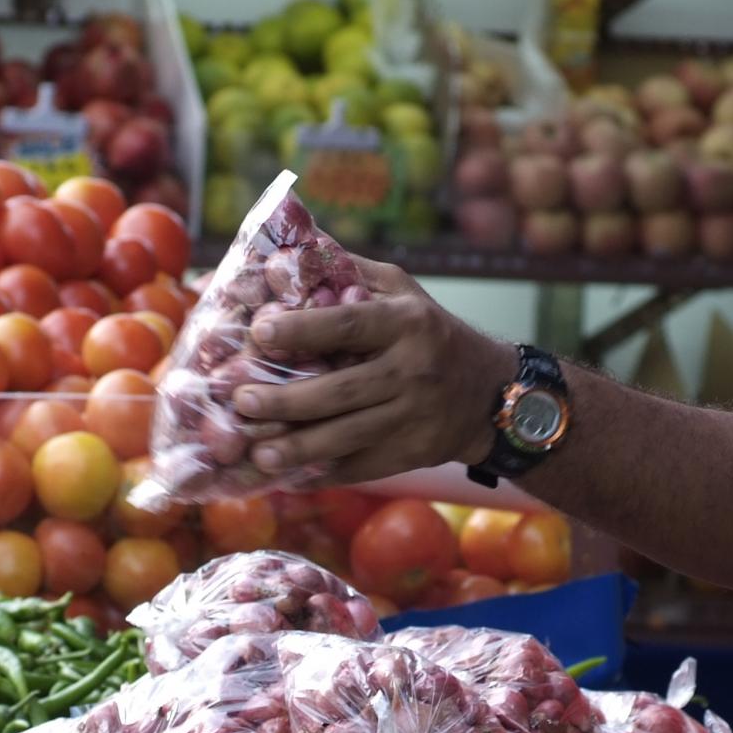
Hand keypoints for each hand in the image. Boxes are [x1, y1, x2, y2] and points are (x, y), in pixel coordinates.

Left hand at [232, 259, 509, 485]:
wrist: (491, 393)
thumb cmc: (431, 332)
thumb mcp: (403, 291)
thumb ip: (351, 274)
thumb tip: (291, 256)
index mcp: (407, 323)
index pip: (350, 326)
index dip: (303, 329)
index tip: (260, 332)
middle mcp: (413, 369)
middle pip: (341, 390)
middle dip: (286, 400)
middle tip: (241, 401)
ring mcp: (413, 416)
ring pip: (347, 436)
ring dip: (297, 447)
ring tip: (257, 451)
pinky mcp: (413, 452)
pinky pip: (361, 466)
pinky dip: (323, 473)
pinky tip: (289, 476)